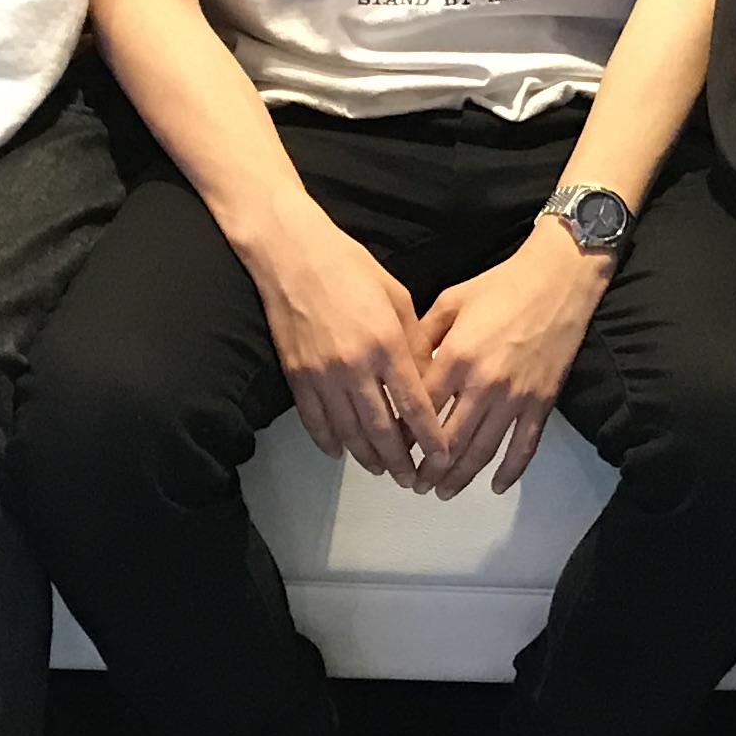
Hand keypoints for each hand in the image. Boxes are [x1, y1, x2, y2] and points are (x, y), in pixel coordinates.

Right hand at [245, 212, 447, 487]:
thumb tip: (429, 378)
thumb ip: (415, 342)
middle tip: (412, 479)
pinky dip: (328, 441)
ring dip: (367, 457)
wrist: (293, 255)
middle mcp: (356, 367)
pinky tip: (340, 452)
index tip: (443, 459)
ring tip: (381, 470)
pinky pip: (314, 421)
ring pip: (348, 432)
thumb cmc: (351, 268)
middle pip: (382, 429)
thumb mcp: (398, 297)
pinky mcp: (297, 376)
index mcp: (387, 345)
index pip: (415, 406)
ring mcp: (322, 375)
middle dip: (400, 460)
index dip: (430, 438)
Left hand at [416, 230, 609, 497]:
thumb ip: (423, 336)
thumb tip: (403, 368)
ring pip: (483, 452)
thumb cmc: (501, 285)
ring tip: (443, 491)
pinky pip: (524, 447)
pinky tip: (496, 487)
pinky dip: (510, 472)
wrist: (558, 280)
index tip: (392, 449)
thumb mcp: (451, 301)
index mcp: (456, 358)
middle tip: (415, 484)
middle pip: (449, 442)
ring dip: (461, 477)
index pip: (421, 410)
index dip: (404, 436)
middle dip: (429, 469)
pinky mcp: (542, 403)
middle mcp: (484, 385)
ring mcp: (516, 398)